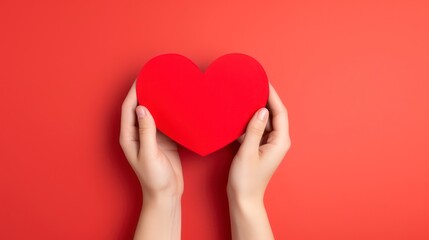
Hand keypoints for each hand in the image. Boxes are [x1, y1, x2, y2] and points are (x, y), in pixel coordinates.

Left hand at [120, 81, 182, 239]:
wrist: (166, 194)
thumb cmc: (154, 179)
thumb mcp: (149, 155)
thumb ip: (146, 132)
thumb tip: (142, 108)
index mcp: (129, 137)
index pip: (128, 108)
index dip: (134, 91)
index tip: (142, 77)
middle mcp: (138, 134)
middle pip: (139, 107)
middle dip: (145, 91)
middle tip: (155, 76)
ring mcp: (151, 137)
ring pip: (152, 112)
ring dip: (158, 99)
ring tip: (166, 85)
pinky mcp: (164, 140)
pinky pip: (164, 121)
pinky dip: (169, 111)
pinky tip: (176, 104)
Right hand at [227, 83, 290, 239]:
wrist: (243, 198)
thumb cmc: (246, 179)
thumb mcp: (247, 151)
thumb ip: (254, 129)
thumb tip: (261, 110)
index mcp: (280, 141)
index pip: (280, 112)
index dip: (273, 96)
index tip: (264, 82)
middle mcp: (277, 141)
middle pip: (274, 115)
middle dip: (265, 100)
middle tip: (254, 85)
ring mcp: (268, 145)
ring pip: (264, 121)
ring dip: (256, 110)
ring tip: (245, 96)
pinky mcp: (259, 148)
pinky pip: (257, 129)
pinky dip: (250, 122)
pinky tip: (239, 115)